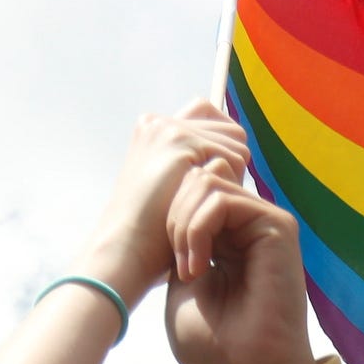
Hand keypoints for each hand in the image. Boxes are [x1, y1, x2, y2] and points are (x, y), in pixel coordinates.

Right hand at [75, 103, 252, 307]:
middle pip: (229, 128)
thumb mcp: (170, 192)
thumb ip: (192, 167)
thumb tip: (231, 162)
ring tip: (208, 205)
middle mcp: (160, 123)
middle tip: (216, 199)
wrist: (127, 248)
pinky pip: (234, 158)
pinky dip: (230, 187)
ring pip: (236, 143)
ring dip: (232, 177)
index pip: (209, 115)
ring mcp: (170, 129)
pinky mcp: (182, 141)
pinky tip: (209, 206)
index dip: (224, 146)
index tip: (222, 179)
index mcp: (153, 131)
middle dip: (232, 162)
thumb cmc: (150, 235)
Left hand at [164, 168, 318, 363]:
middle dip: (173, 216)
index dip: (169, 215)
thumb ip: (183, 238)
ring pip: (207, 181)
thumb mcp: (181, 282)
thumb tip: (184, 193)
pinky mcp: (278, 226)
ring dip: (183, 225)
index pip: (193, 189)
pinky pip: (223, 198)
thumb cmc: (214, 345)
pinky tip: (198, 266)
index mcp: (228, 239)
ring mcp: (265, 224)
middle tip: (178, 266)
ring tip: (188, 269)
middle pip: (198, 177)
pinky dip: (197, 228)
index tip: (169, 265)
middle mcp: (249, 227)